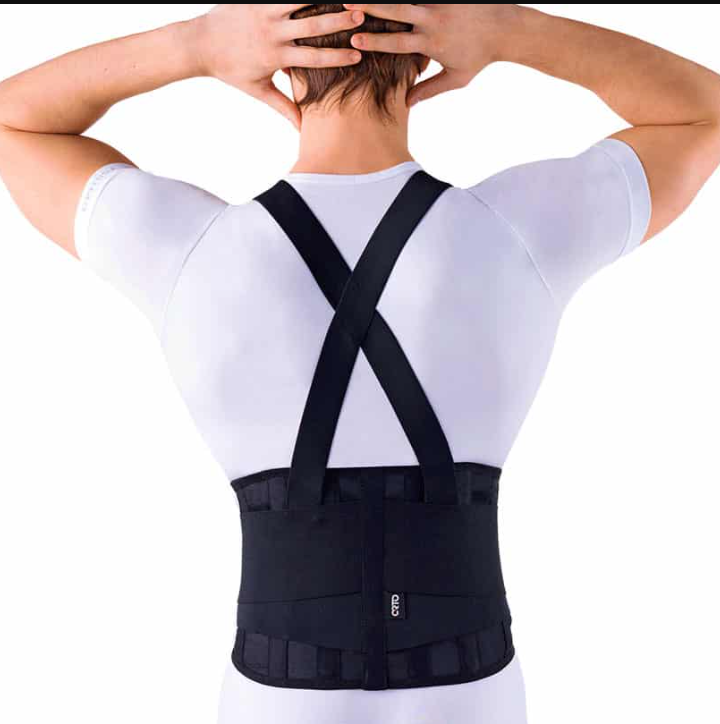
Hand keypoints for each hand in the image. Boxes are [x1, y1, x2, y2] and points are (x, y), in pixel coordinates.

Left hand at [192, 5, 364, 127]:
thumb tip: (303, 129)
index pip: (313, 58)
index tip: (358, 56)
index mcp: (276, 56)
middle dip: (338, 22)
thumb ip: (283, 107)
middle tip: (362, 16)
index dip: (337, 58)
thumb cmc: (231, 70)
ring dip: (323, 0)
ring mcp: (264, 12)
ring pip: (300, 2)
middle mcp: (272, 32)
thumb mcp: (258, 90)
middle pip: (312, 26)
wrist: (200, 44)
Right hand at [343, 4, 517, 105]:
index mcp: (431, 43)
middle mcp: (433, 20)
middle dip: (372, 7)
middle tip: (347, 2)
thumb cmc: (480, 56)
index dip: (374, 42)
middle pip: (396, 11)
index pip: (396, 43)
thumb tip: (406, 104)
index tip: (353, 39)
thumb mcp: (456, 78)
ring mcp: (440, 3)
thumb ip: (429, 89)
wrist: (507, 29)